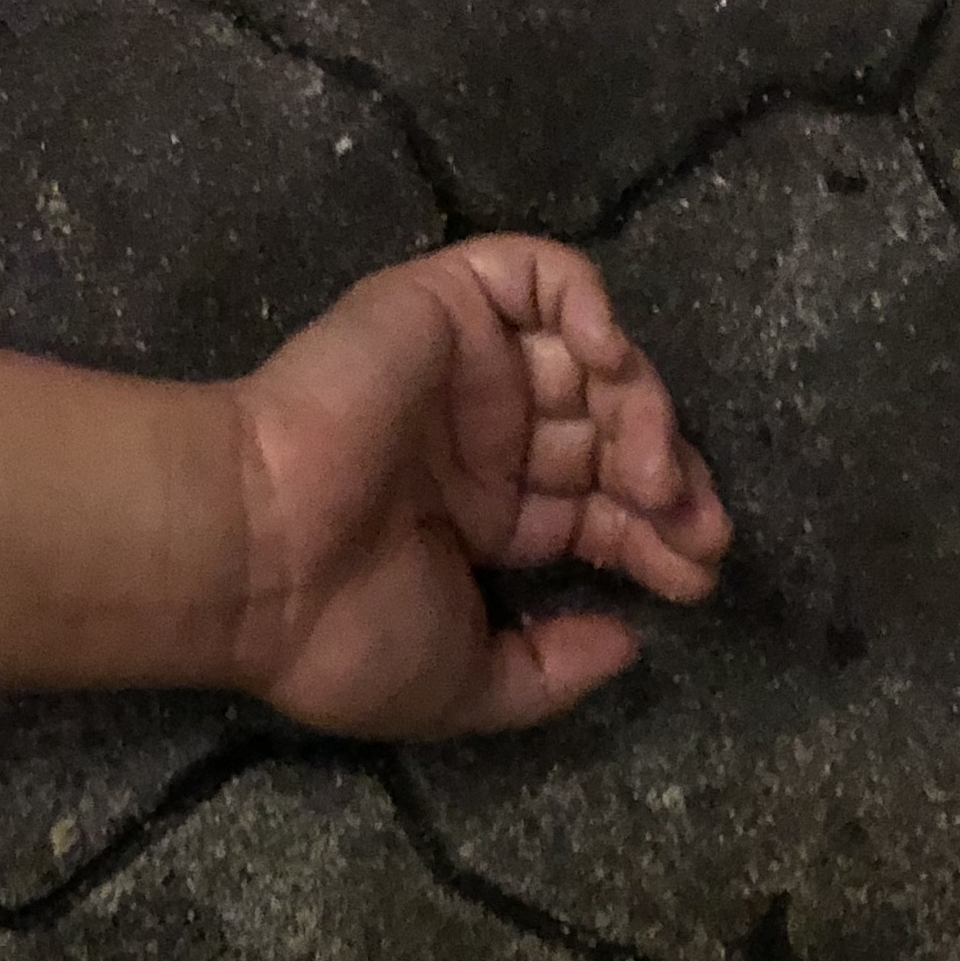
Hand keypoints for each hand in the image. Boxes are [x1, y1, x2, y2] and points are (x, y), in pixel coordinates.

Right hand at [225, 236, 731, 739]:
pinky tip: (610, 361)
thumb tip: (629, 644)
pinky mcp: (444, 306)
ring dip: (644, 407)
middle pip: (609, 435)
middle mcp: (481, 439)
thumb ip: (550, 672)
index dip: (657, 537)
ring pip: (590, 362)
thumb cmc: (343, 629)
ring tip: (656, 471)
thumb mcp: (465, 684)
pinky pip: (539, 275)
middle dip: (670, 478)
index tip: (699, 575)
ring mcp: (466, 369)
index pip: (596, 509)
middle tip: (700, 526)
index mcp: (481, 519)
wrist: (259, 557)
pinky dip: (590, 303)